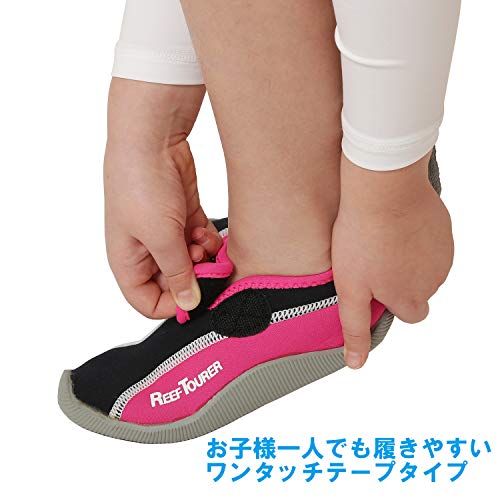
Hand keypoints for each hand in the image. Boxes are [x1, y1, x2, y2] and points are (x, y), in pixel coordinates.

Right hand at [104, 78, 221, 318]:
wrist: (152, 139)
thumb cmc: (141, 185)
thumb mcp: (160, 238)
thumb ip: (177, 273)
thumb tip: (187, 304)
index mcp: (128, 261)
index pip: (146, 301)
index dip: (171, 306)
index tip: (196, 297)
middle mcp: (146, 250)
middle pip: (174, 282)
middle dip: (193, 277)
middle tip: (205, 265)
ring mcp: (165, 233)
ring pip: (191, 262)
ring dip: (203, 258)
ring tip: (203, 243)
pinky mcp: (183, 217)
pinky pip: (200, 241)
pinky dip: (208, 241)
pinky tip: (207, 231)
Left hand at [332, 151, 453, 368]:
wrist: (383, 190)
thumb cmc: (362, 240)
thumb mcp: (350, 290)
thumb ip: (356, 328)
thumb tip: (356, 364)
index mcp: (412, 299)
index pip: (408, 314)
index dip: (389, 300)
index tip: (373, 282)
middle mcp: (434, 281)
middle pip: (417, 289)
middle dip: (399, 280)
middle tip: (373, 258)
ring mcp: (443, 253)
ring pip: (425, 265)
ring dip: (408, 258)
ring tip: (382, 239)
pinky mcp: (444, 228)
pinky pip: (431, 241)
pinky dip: (416, 237)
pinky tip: (396, 225)